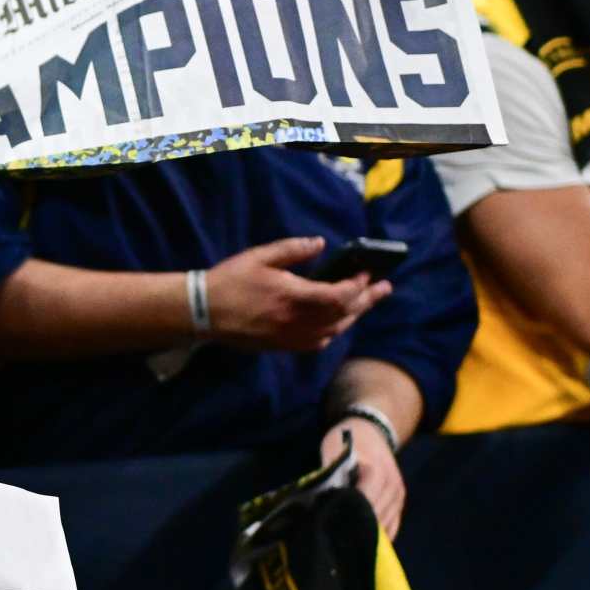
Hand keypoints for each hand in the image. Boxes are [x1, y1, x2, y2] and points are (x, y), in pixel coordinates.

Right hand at [204, 238, 386, 352]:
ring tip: (365, 304)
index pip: (339, 295)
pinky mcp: (282, 346)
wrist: (204, 312)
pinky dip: (333, 332)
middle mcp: (297, 321)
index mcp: (293, 296)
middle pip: (343, 314)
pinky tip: (337, 323)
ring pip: (334, 330)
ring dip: (353, 316)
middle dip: (367, 300)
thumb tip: (321, 243)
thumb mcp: (260, 256)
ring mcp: (290, 337)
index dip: (357, 285)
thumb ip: (293, 249)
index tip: (368, 273)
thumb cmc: (230, 280)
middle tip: (385, 288)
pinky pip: (318, 343)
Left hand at [326, 419, 405, 538]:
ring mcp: (398, 495)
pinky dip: (379, 536)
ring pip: (385, 526)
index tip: (332, 526)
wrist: (371, 431)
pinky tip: (363, 541)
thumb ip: (331, 475)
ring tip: (346, 542)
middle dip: (356, 528)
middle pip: (375, 517)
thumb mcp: (333, 450)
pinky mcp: (400, 502)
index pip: (365, 502)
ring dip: (367, 534)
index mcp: (376, 472)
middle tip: (336, 539)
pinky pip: (393, 526)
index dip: (350, 516)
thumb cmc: (348, 440)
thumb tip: (324, 502)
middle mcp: (391, 485)